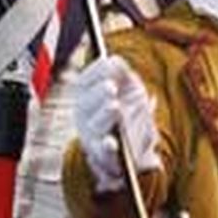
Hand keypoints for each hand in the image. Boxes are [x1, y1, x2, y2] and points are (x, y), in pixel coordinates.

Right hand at [73, 55, 162, 193]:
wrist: (133, 150)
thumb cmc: (129, 112)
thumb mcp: (129, 88)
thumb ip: (122, 73)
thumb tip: (115, 60)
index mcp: (86, 97)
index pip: (84, 82)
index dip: (96, 71)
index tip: (110, 62)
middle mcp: (84, 117)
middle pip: (86, 103)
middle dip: (99, 93)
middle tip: (111, 86)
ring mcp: (91, 137)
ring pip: (95, 126)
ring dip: (105, 115)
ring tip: (115, 106)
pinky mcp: (103, 157)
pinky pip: (103, 153)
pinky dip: (107, 148)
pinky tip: (112, 142)